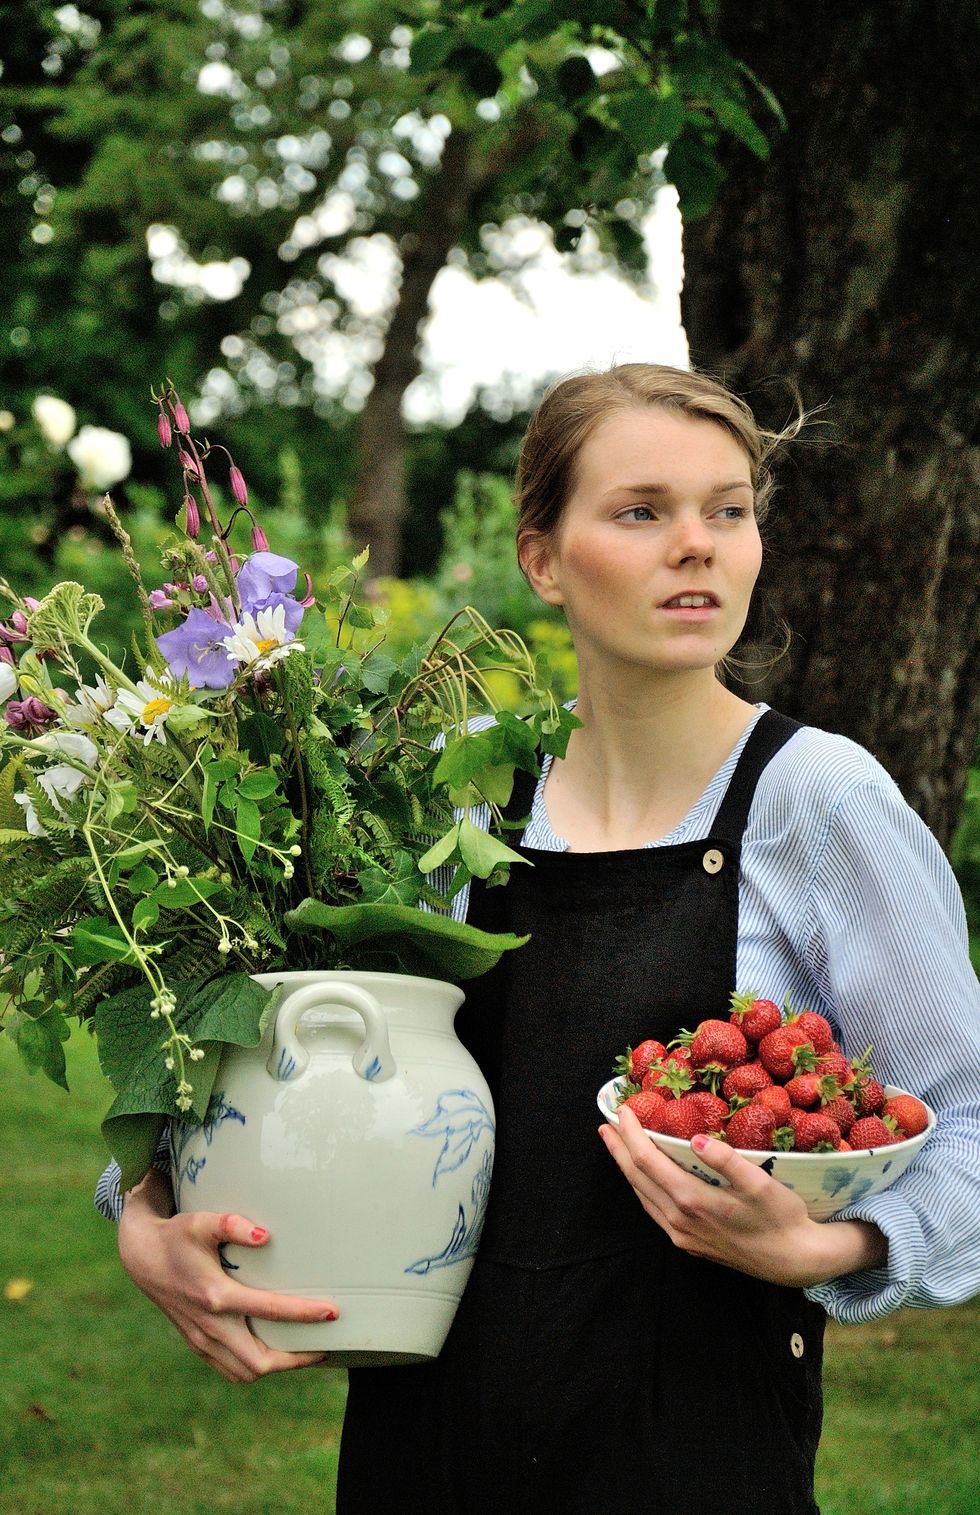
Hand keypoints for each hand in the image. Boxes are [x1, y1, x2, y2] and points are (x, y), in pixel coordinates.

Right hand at [118, 1169, 339, 1383]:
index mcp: (215, 1296)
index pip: (269, 1311)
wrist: (142, 1257)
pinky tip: (272, 1351)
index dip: (303, 1314)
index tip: (332, 1312)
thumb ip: (232, 1225)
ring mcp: (201, 1340)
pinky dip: (254, 1368)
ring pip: (245, 1372)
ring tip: (304, 1351)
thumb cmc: (177, 1236)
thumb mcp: (202, 1221)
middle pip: (258, 1362)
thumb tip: (265, 1235)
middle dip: (296, 1359)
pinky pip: (230, 1369)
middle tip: (324, 1345)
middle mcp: (210, 1325)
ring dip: (277, 1367)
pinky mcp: (197, 1344)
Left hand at [599, 1107, 886, 1287]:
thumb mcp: (761, 1184)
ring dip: (627, 1168)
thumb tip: (697, 1139)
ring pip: (642, 1196)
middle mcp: (678, 1220)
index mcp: (692, 1201)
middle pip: (637, 1178)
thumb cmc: (781, 1216)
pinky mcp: (688, 1243)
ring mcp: (681, 1235)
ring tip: (617, 1146)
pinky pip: (654, 1210)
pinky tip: (643, 1178)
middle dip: (619, 1149)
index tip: (623, 1111)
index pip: (648, 1161)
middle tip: (605, 1124)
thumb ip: (728, 1161)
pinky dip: (642, 1187)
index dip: (632, 1134)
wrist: (793, 1261)